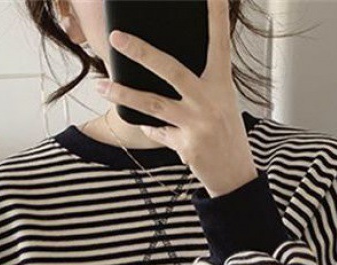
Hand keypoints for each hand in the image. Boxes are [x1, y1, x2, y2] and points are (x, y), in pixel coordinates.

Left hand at [97, 0, 257, 197]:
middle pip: (170, 69)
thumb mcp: (221, 104)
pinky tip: (143, 124)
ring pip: (152, 104)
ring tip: (100, 86)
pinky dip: (149, 128)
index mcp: (221, 85)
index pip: (219, 43)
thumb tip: (161, 69)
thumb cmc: (227, 136)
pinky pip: (157, 132)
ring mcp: (198, 125)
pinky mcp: (187, 147)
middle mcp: (210, 101)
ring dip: (123, 94)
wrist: (235, 177)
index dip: (216, 16)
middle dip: (141, 52)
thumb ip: (198, 86)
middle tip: (116, 37)